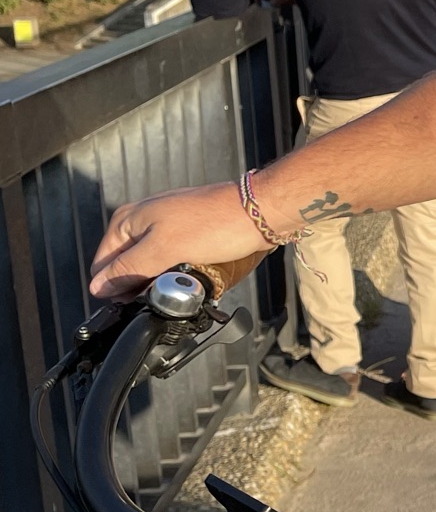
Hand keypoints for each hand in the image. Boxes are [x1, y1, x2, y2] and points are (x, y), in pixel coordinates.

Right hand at [90, 182, 266, 299]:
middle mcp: (142, 220)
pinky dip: (179, 272)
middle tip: (167, 288)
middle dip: (141, 284)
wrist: (260, 211)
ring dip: (162, 280)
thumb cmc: (217, 224)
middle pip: (126, 267)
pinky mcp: (187, 235)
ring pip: (151, 267)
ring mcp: (165, 227)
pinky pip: (173, 262)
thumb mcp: (163, 250)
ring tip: (184, 280)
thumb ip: (128, 269)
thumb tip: (99, 287)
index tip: (140, 299)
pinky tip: (193, 274)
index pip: (102, 266)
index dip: (117, 288)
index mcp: (127, 220)